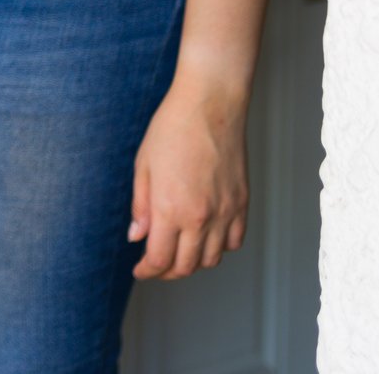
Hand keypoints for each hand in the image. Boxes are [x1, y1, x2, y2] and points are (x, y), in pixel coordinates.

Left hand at [129, 79, 249, 279]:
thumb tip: (136, 237)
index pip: (159, 259)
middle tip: (155, 266)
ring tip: (178, 252)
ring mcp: (225, 212)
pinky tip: (205, 238)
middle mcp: (200, 217)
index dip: (147, 271)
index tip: (139, 270)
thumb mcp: (143, 165)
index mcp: (170, 208)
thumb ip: (140, 206)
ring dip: (193, 263)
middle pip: (186, 266)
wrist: (210, 105)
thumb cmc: (171, 129)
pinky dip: (219, 248)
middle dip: (166, 272)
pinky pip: (234, 242)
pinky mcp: (242, 204)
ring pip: (212, 259)